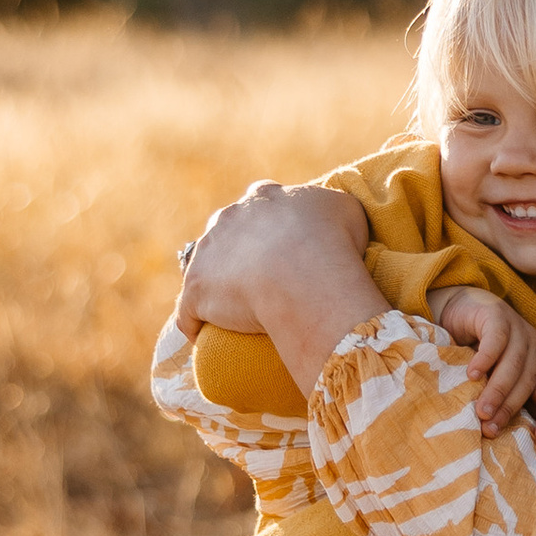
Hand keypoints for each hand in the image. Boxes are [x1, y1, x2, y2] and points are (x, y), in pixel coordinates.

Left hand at [176, 180, 367, 339]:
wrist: (304, 278)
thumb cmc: (333, 243)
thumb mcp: (347, 210)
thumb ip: (330, 208)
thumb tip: (328, 221)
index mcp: (264, 197)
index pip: (260, 202)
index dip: (269, 223)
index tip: (283, 243)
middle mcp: (229, 217)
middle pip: (226, 232)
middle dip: (237, 251)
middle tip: (263, 280)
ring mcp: (207, 253)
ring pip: (203, 269)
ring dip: (214, 286)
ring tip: (232, 312)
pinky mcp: (196, 290)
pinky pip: (188, 312)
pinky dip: (196, 323)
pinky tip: (207, 337)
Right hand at [433, 287, 535, 436]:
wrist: (460, 306)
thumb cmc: (473, 351)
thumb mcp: (489, 377)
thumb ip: (498, 398)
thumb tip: (491, 435)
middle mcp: (533, 348)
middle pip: (528, 382)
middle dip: (509, 408)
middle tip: (491, 429)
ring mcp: (518, 329)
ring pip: (513, 364)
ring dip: (497, 390)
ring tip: (482, 411)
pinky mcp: (498, 314)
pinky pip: (496, 340)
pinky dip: (485, 359)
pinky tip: (472, 374)